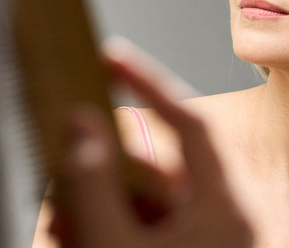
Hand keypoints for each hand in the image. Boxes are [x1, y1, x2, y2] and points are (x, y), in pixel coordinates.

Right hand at [50, 38, 252, 247]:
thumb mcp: (112, 245)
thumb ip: (93, 184)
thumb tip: (80, 125)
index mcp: (226, 209)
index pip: (191, 123)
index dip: (150, 84)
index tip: (113, 58)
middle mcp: (227, 219)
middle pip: (162, 167)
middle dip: (106, 167)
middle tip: (63, 161)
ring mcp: (213, 239)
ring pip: (152, 200)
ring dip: (103, 201)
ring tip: (61, 220)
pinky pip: (154, 225)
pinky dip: (116, 223)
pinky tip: (76, 234)